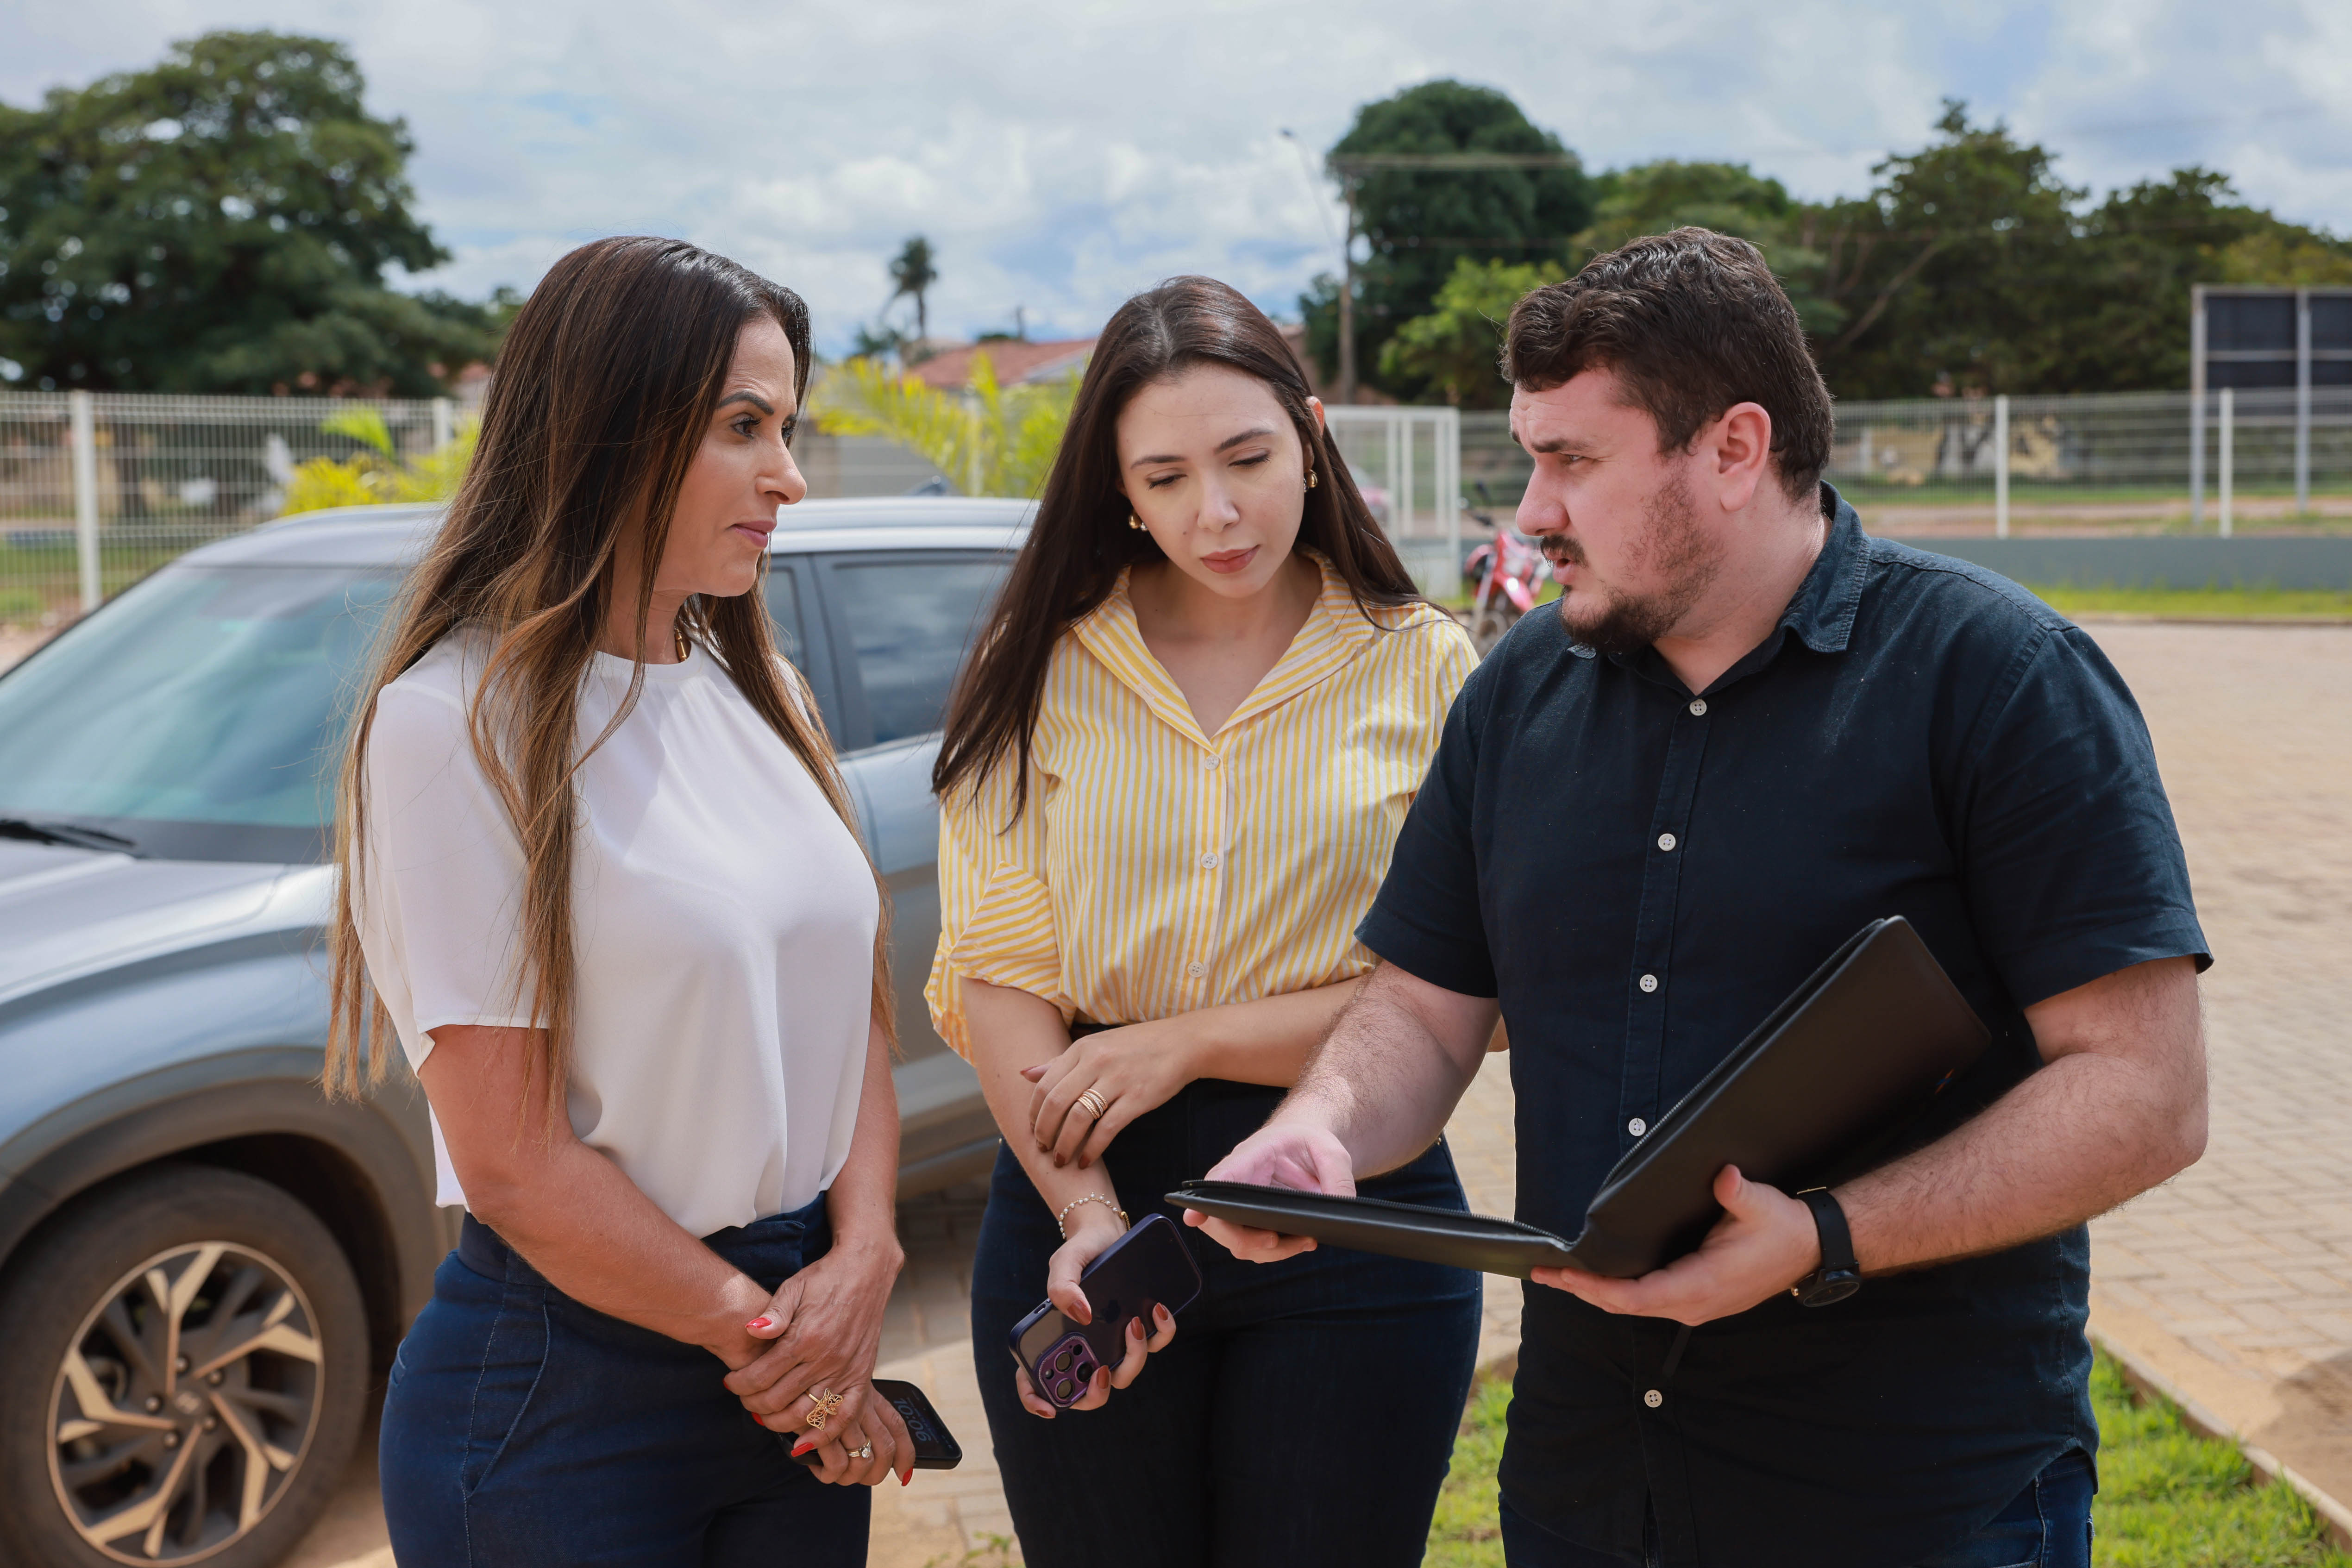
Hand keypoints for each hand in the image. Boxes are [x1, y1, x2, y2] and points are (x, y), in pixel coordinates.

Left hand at [724, 1233, 909, 1476]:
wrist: (865, 1271)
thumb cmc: (824, 1278)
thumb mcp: (793, 1287)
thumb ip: (773, 1313)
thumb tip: (750, 1331)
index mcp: (804, 1337)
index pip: (761, 1376)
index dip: (739, 1384)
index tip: (730, 1382)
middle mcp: (826, 1359)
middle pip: (778, 1399)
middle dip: (753, 1404)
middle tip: (744, 1399)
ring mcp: (845, 1370)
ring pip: (805, 1413)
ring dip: (778, 1422)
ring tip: (764, 1415)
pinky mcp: (861, 1375)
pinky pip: (844, 1415)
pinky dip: (823, 1434)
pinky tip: (803, 1443)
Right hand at [787, 1380, 917, 1487]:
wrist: (787, 1362)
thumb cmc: (807, 1375)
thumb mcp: (834, 1385)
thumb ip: (846, 1403)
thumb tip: (860, 1441)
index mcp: (868, 1396)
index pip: (896, 1426)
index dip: (906, 1453)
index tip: (904, 1474)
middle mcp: (861, 1406)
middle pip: (885, 1449)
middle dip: (877, 1473)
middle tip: (861, 1479)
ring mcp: (844, 1417)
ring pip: (862, 1461)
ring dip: (849, 1476)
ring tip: (832, 1474)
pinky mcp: (823, 1427)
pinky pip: (836, 1464)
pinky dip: (828, 1473)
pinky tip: (816, 1467)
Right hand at [1011, 1203, 1176, 1418]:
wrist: (1107, 1232)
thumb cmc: (1080, 1251)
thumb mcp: (1064, 1262)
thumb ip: (1062, 1285)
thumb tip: (1081, 1315)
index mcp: (1054, 1338)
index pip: (1035, 1381)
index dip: (1037, 1401)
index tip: (1050, 1409)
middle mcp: (1083, 1347)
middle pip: (1085, 1390)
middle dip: (1095, 1391)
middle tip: (1102, 1371)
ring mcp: (1112, 1343)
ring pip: (1123, 1374)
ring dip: (1132, 1358)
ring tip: (1135, 1324)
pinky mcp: (1138, 1332)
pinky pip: (1153, 1345)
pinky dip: (1160, 1334)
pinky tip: (1159, 1311)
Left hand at [1023, 1022, 1197, 1168]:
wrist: (1182, 1043)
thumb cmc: (1136, 1046)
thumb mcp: (1095, 1046)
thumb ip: (1060, 1062)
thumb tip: (1025, 1073)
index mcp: (1082, 1049)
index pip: (1044, 1085)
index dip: (1034, 1113)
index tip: (1033, 1130)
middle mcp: (1096, 1062)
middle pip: (1056, 1103)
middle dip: (1044, 1132)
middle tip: (1043, 1149)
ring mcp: (1117, 1080)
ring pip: (1078, 1118)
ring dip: (1065, 1144)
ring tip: (1061, 1159)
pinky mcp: (1137, 1098)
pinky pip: (1107, 1129)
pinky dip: (1092, 1149)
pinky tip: (1086, 1160)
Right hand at [1181, 1120, 1355, 1263]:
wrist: (1308, 1145)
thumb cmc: (1311, 1141)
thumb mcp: (1331, 1149)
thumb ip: (1338, 1176)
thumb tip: (1340, 1209)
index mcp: (1248, 1158)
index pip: (1218, 1181)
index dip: (1203, 1203)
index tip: (1194, 1217)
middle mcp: (1238, 1185)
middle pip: (1220, 1222)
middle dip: (1243, 1239)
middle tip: (1274, 1241)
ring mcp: (1244, 1207)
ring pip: (1239, 1242)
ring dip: (1270, 1251)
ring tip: (1307, 1240)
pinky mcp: (1256, 1223)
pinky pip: (1257, 1247)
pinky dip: (1279, 1251)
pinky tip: (1305, 1241)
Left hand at [1530, 1165, 1820, 1325]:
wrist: (1809, 1247)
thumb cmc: (1783, 1227)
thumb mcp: (1761, 1204)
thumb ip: (1738, 1193)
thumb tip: (1723, 1178)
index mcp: (1703, 1283)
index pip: (1639, 1296)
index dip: (1598, 1288)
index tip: (1566, 1275)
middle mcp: (1695, 1303)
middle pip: (1626, 1306)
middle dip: (1584, 1291)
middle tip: (1545, 1274)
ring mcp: (1696, 1305)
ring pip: (1636, 1307)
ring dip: (1598, 1294)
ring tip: (1562, 1278)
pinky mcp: (1698, 1299)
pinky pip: (1649, 1302)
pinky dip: (1619, 1294)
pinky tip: (1601, 1282)